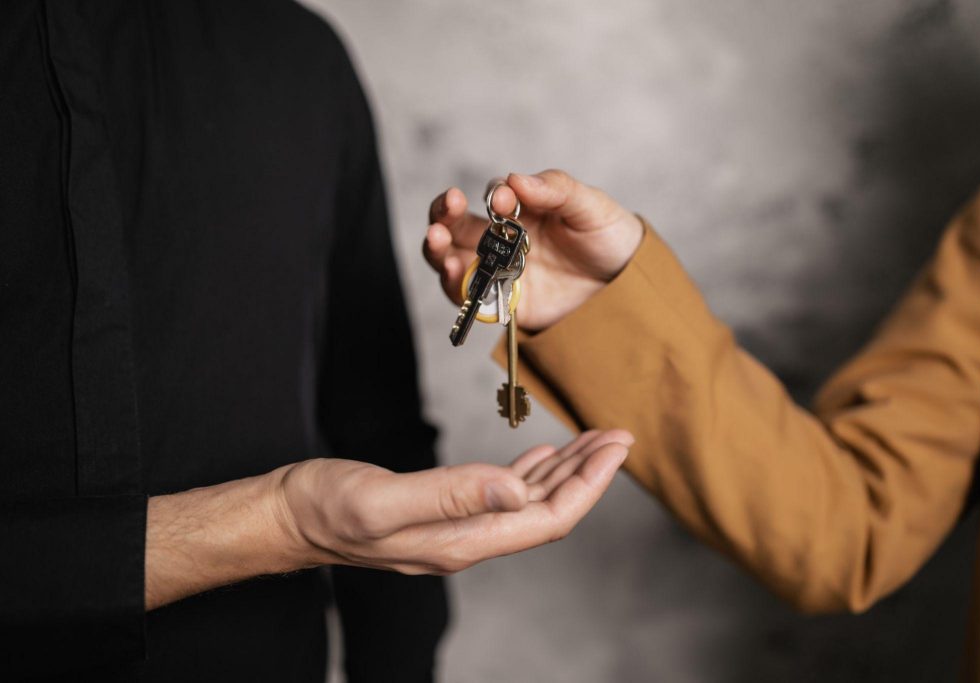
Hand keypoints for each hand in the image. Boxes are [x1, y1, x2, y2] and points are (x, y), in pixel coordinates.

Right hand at [278, 429, 631, 573]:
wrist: (288, 517)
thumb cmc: (326, 506)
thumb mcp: (383, 499)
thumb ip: (451, 494)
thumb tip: (518, 491)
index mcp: (461, 541)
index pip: (546, 518)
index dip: (588, 484)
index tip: (615, 447)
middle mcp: (466, 541)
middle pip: (546, 512)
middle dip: (588, 475)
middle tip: (619, 436)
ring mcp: (455, 529)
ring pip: (528, 503)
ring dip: (564, 472)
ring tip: (593, 442)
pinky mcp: (442, 513)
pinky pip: (501, 496)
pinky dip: (530, 473)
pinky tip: (542, 457)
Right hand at [423, 170, 643, 330]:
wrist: (629, 286)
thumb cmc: (608, 236)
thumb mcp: (590, 206)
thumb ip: (556, 189)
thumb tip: (516, 179)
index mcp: (521, 210)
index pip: (493, 196)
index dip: (493, 196)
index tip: (505, 201)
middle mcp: (502, 240)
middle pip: (457, 225)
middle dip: (444, 214)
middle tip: (447, 206)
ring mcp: (500, 272)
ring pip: (453, 259)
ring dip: (438, 250)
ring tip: (437, 241)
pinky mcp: (505, 304)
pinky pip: (471, 298)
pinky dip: (456, 286)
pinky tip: (454, 273)